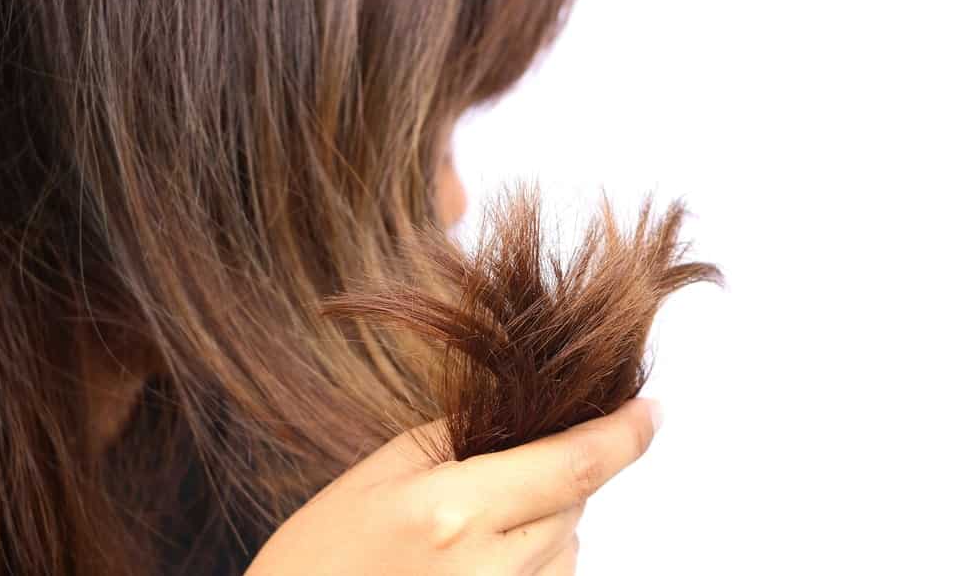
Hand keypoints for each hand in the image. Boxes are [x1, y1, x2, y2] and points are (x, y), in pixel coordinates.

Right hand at [245, 397, 662, 574]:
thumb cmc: (317, 558)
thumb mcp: (378, 476)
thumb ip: (459, 439)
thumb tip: (524, 418)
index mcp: (456, 513)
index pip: (573, 462)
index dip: (625, 433)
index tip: (652, 410)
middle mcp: (492, 569)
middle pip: (574, 503)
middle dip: (561, 472)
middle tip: (505, 464)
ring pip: (567, 546)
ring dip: (546, 519)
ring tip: (469, 524)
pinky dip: (532, 558)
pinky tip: (476, 558)